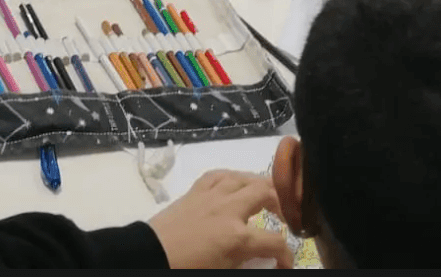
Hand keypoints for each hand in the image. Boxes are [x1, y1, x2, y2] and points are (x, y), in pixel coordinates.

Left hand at [149, 171, 292, 268]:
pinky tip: (237, 184)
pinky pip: (218, 174)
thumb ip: (249, 262)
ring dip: (259, 184)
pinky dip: (233, 177)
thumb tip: (267, 260)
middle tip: (284, 217)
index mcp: (238, 237)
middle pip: (264, 192)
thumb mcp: (226, 269)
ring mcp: (211, 195)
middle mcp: (228, 209)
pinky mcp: (195, 190)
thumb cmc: (190, 268)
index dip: (287, 255)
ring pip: (242, 177)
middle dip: (281, 203)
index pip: (276, 242)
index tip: (285, 263)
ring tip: (266, 196)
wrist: (153, 255)